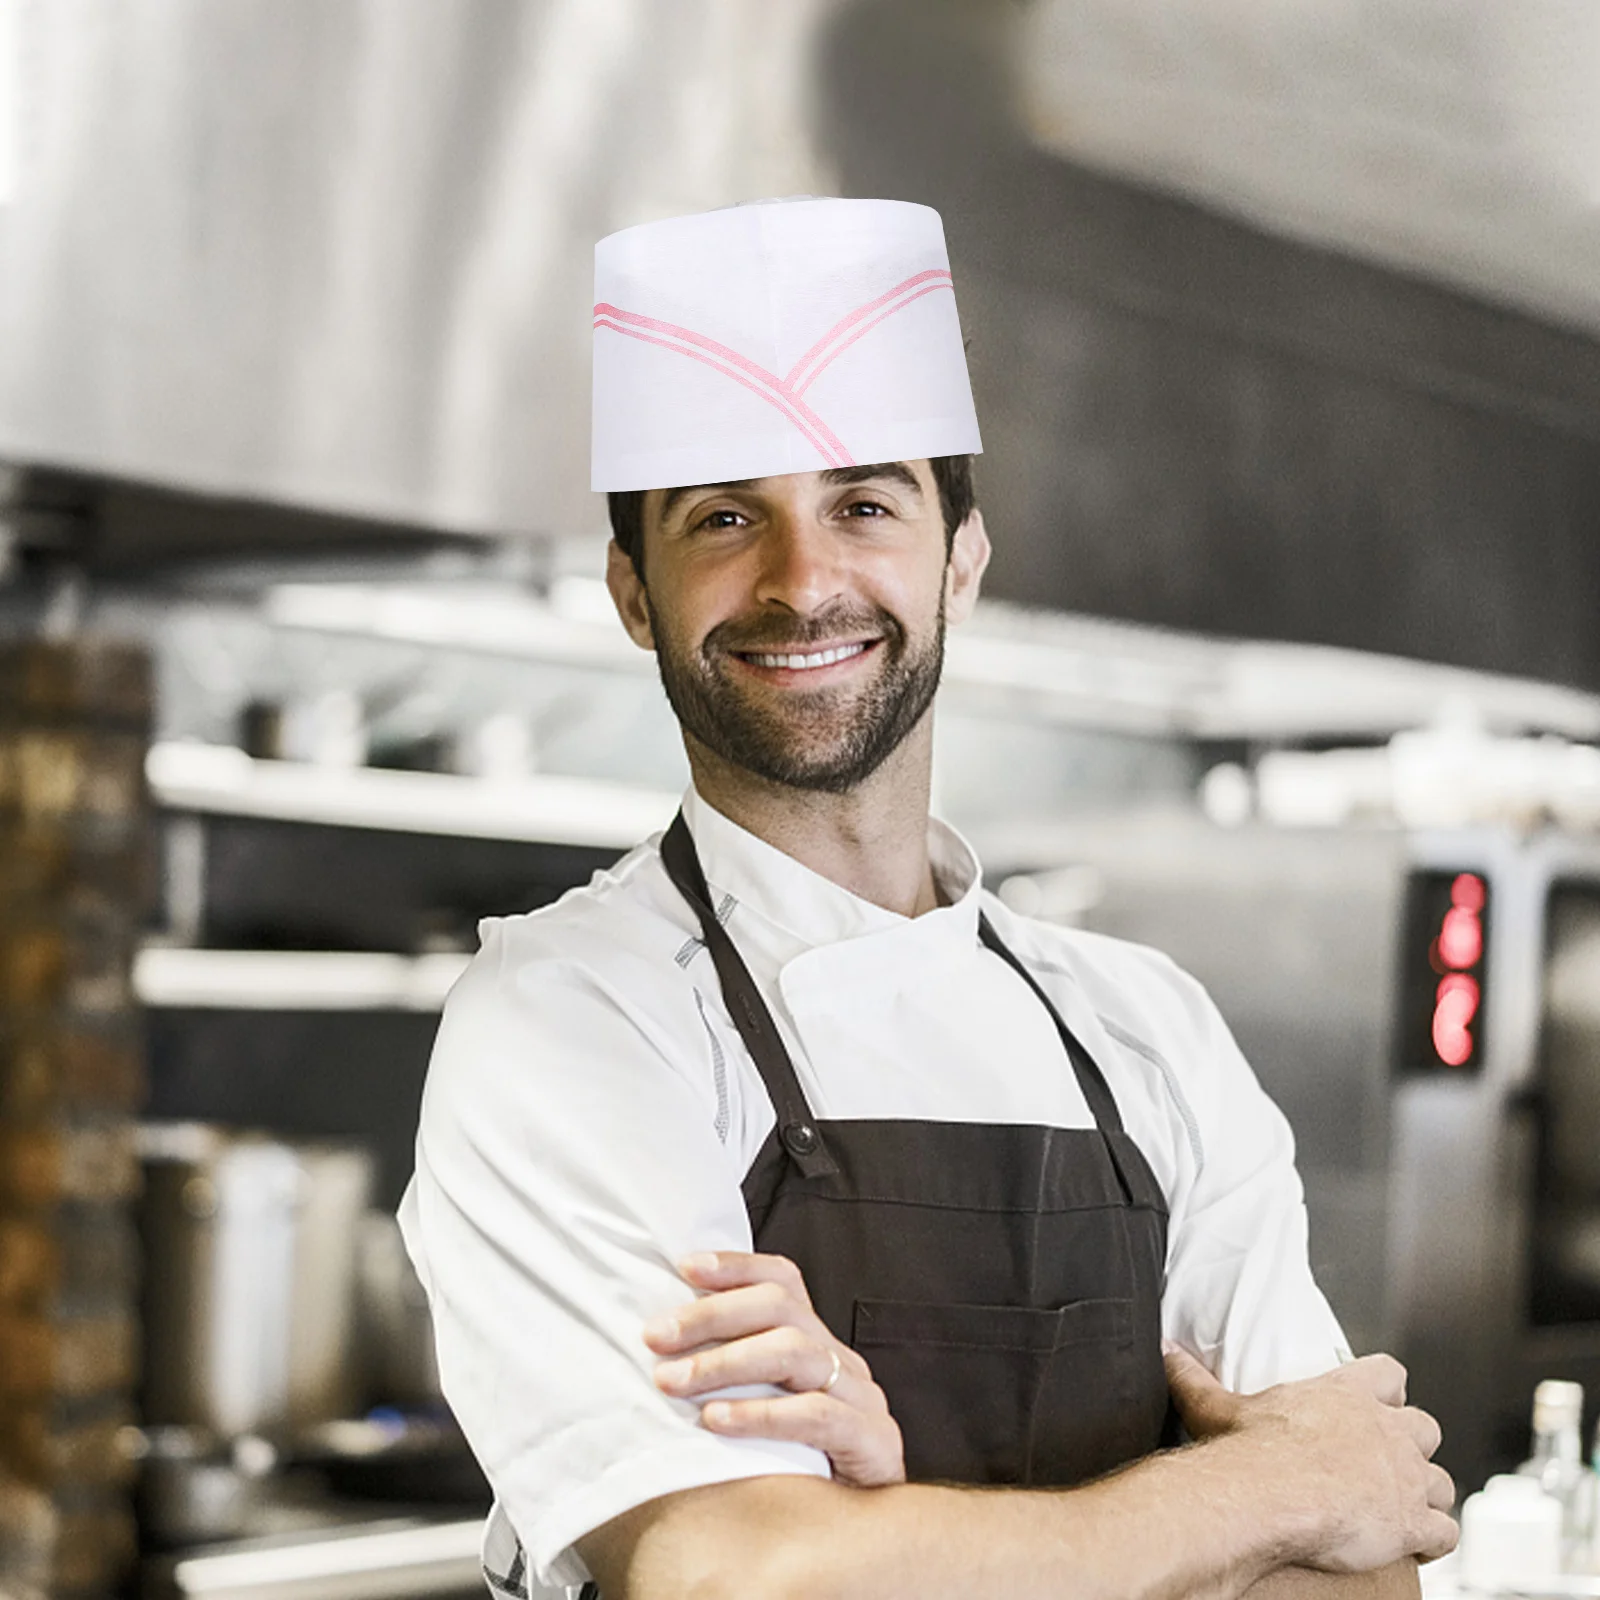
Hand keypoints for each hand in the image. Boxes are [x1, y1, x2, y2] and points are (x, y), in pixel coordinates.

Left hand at [644, 1250, 904, 1486]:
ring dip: (724, 1362)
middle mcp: (841, 1360)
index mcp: (818, 1343)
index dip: (737, 1267)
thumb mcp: (769, 1409)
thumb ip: (735, 1377)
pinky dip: (760, 1414)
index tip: (686, 1267)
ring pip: (794, 1352)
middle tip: (657, 1336)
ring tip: (674, 1382)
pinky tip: (717, 1420)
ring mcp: (861, 1397)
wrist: (870, 1532)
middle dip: (712, 1316)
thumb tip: (661, 1352)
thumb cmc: (807, 1468)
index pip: (783, 1281)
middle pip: (781, 1308)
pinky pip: (815, 1415)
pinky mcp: (872, 1440)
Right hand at [1164, 1345, 1457, 1572]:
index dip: (1389, 1389)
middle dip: (1413, 1446)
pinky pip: (1445, 1533)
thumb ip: (1194, 1378)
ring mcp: (1406, 1476)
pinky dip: (1434, 1542)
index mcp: (1346, 1393)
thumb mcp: (1218, 1408)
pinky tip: (1415, 1548)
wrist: (1276, 1496)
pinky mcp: (1415, 1521)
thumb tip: (1165, 1351)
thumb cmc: (1252, 1451)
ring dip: (1427, 1496)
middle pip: (1426, 1427)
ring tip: (1402, 1509)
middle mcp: (1386, 1429)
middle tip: (1388, 1463)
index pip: (1390, 1372)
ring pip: (1442, 1483)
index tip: (1379, 1403)